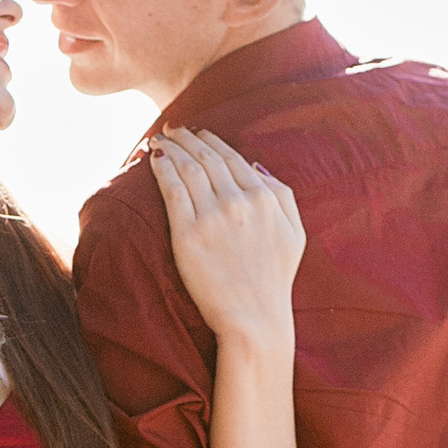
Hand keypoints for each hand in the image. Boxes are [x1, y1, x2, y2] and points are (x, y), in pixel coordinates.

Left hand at [149, 128, 304, 342]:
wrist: (254, 317)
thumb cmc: (274, 280)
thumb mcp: (295, 233)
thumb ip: (282, 194)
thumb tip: (256, 166)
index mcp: (265, 198)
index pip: (232, 158)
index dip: (211, 141)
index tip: (197, 134)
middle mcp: (239, 201)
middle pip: (206, 158)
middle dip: (186, 139)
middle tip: (172, 130)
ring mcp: (212, 216)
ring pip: (187, 168)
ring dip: (171, 149)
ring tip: (158, 140)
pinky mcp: (188, 233)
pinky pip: (171, 190)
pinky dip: (161, 170)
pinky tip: (152, 160)